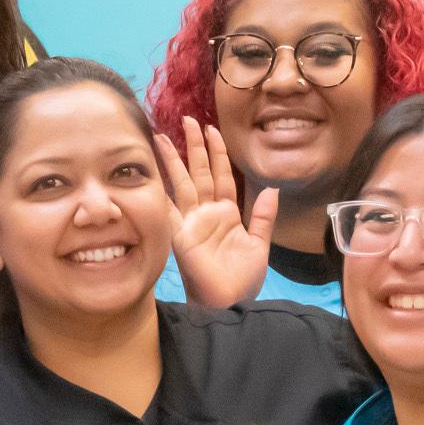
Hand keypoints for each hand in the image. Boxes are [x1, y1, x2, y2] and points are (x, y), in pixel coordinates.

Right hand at [157, 117, 278, 309]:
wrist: (230, 304)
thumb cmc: (242, 280)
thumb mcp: (259, 245)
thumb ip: (263, 217)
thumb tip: (272, 189)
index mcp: (226, 214)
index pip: (222, 175)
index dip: (218, 152)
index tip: (212, 129)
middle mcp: (205, 214)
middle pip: (199, 172)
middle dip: (194, 146)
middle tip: (188, 120)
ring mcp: (190, 223)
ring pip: (182, 183)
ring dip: (174, 160)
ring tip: (163, 136)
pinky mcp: (179, 236)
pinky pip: (168, 210)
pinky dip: (160, 192)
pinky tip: (151, 173)